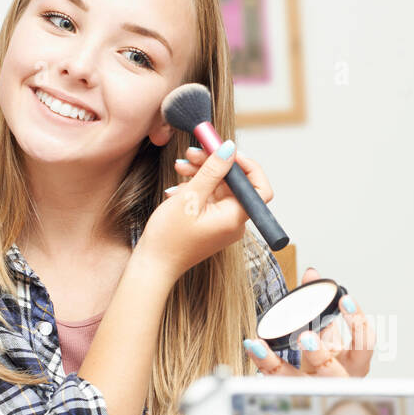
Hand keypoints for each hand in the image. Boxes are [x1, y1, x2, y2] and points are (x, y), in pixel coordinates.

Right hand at [136, 141, 270, 282]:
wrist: (154, 265)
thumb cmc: (169, 238)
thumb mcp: (190, 197)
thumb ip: (212, 171)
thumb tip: (230, 148)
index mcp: (235, 218)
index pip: (259, 188)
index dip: (247, 166)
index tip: (226, 151)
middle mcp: (234, 222)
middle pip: (235, 184)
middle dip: (215, 164)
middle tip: (193, 152)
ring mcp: (223, 223)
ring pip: (220, 188)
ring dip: (202, 173)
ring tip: (181, 165)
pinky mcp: (211, 223)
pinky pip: (211, 198)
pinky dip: (197, 187)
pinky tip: (179, 184)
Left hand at [240, 266, 373, 377]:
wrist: (318, 388)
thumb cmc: (328, 361)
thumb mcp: (330, 335)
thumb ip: (321, 306)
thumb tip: (312, 273)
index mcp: (355, 363)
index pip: (365, 342)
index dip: (357, 322)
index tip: (344, 299)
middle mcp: (338, 380)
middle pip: (332, 371)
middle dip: (320, 354)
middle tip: (306, 337)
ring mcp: (313, 390)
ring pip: (298, 381)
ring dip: (277, 363)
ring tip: (263, 344)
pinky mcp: (292, 392)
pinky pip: (275, 378)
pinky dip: (262, 361)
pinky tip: (253, 346)